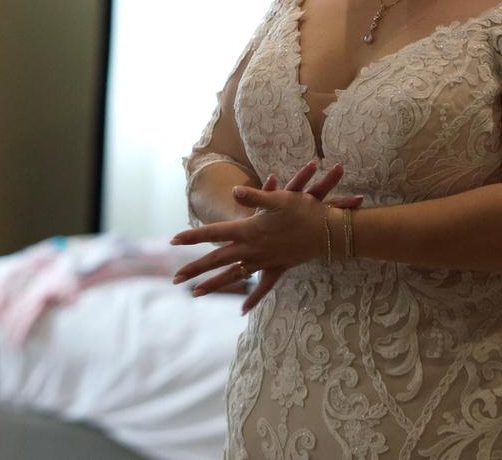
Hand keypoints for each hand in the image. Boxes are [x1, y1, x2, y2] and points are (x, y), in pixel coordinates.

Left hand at [171, 161, 359, 309]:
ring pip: (233, 276)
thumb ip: (255, 196)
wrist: (328, 232)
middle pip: (216, 260)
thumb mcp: (279, 199)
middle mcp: (251, 249)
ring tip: (195, 293)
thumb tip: (235, 192)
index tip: (172, 240)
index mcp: (247, 231)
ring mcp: (264, 261)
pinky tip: (242, 310)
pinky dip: (252, 298)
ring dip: (213, 283)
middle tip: (173, 278)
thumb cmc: (304, 211)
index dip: (193, 236)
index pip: (213, 234)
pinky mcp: (278, 267)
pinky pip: (261, 286)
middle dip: (194, 268)